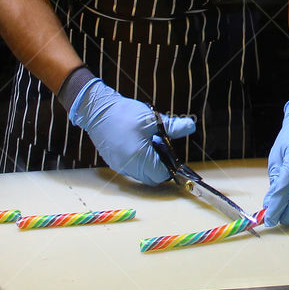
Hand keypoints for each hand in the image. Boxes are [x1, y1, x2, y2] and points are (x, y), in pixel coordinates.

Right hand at [70, 79, 196, 183]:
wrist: (98, 110)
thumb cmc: (125, 113)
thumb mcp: (152, 119)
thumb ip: (173, 126)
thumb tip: (191, 126)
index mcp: (140, 157)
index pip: (161, 175)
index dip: (169, 166)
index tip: (170, 154)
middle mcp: (128, 166)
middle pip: (152, 178)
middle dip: (160, 167)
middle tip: (160, 148)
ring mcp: (119, 166)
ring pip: (141, 175)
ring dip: (148, 166)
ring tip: (148, 145)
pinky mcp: (113, 163)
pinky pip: (130, 170)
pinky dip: (137, 163)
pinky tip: (137, 146)